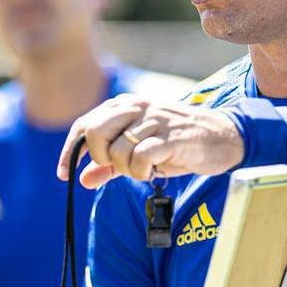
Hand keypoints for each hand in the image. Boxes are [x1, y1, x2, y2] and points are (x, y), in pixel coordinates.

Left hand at [56, 94, 244, 188]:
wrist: (222, 137)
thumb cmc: (177, 143)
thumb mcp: (138, 151)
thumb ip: (108, 164)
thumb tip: (80, 180)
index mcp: (125, 106)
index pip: (84, 125)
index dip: (69, 152)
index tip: (64, 175)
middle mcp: (136, 108)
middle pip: (94, 133)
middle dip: (100, 158)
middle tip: (118, 167)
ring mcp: (153, 121)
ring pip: (117, 151)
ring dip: (127, 169)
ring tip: (144, 168)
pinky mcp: (169, 137)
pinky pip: (139, 159)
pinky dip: (142, 172)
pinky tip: (154, 171)